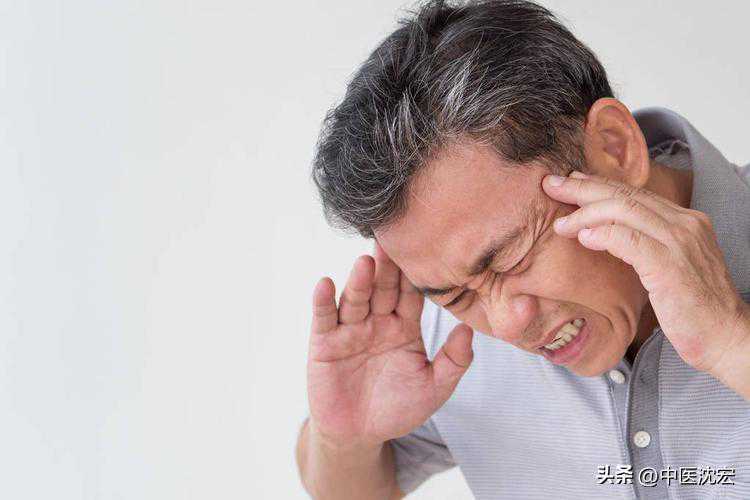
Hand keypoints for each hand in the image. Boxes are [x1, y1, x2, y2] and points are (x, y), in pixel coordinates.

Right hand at [307, 241, 473, 449]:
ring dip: (359, 280)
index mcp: (405, 326)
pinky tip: (325, 284)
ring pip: (356, 299)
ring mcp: (350, 329)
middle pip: (383, 289)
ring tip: (366, 262)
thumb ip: (453, 361)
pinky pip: (324, 318)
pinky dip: (323, 301)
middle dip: (388, 267)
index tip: (426, 249)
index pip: (412, 295)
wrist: (360, 434)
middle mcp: (377, 321)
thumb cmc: (398, 409)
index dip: (417, 275)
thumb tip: (469, 330)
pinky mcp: (324, 342)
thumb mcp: (434, 388)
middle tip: (393, 241)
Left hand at [541, 170, 749, 375]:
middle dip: (583, 188)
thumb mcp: (668, 265)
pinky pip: (629, 240)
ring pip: (624, 210)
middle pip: (625, 195)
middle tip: (552, 184)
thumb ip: (643, 244)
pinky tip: (583, 237)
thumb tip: (601, 231)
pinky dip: (602, 234)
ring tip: (561, 222)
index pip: (634, 193)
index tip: (571, 181)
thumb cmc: (692, 307)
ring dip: (585, 213)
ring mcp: (680, 243)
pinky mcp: (671, 266)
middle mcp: (685, 224)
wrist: (725, 337)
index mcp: (685, 221)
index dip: (598, 184)